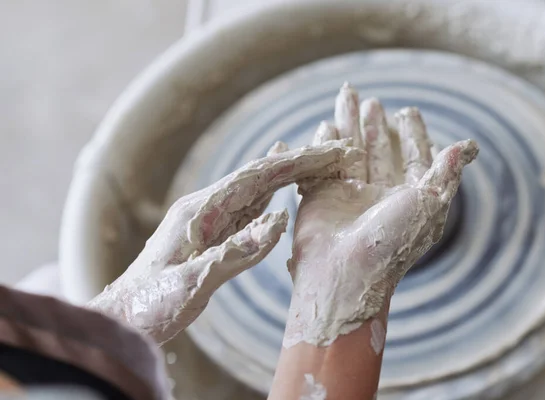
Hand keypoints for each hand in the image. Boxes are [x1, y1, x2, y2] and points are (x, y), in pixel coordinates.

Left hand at [87, 141, 361, 344]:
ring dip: (289, 173)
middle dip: (299, 161)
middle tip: (339, 150)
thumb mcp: (192, 283)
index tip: (329, 152)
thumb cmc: (151, 305)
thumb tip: (279, 220)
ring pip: (256, 189)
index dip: (295, 162)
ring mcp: (208, 220)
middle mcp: (206, 208)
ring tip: (319, 157)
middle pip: (260, 177)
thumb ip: (235, 252)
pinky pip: (247, 209)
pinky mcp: (212, 236)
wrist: (123, 321)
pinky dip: (270, 193)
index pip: (256, 177)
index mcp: (200, 211)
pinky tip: (278, 185)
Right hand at [284, 84, 477, 347]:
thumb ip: (446, 172)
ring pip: (349, 150)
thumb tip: (468, 146)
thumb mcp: (429, 203)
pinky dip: (323, 143)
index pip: (412, 159)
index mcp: (407, 199)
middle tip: (374, 101)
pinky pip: (323, 164)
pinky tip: (324, 124)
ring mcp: (348, 196)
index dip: (413, 135)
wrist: (346, 272)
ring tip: (346, 93)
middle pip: (378, 151)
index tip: (408, 111)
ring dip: (348, 122)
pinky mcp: (320, 198)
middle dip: (375, 125)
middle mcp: (378, 196)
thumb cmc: (392, 241)